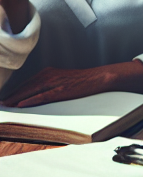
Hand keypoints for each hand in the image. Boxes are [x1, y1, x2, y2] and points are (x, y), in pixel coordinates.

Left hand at [3, 60, 142, 106]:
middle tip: (1, 103)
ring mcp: (56, 82)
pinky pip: (43, 95)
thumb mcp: (61, 80)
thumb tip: (31, 95)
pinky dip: (31, 99)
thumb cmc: (81, 81)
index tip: (4, 98)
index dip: (14, 91)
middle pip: (26, 86)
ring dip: (16, 98)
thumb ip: (47, 85)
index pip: (26, 82)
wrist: (99, 78)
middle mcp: (50, 74)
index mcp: (49, 72)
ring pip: (31, 90)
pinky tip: (21, 104)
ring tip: (5, 105)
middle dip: (12, 95)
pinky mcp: (62, 89)